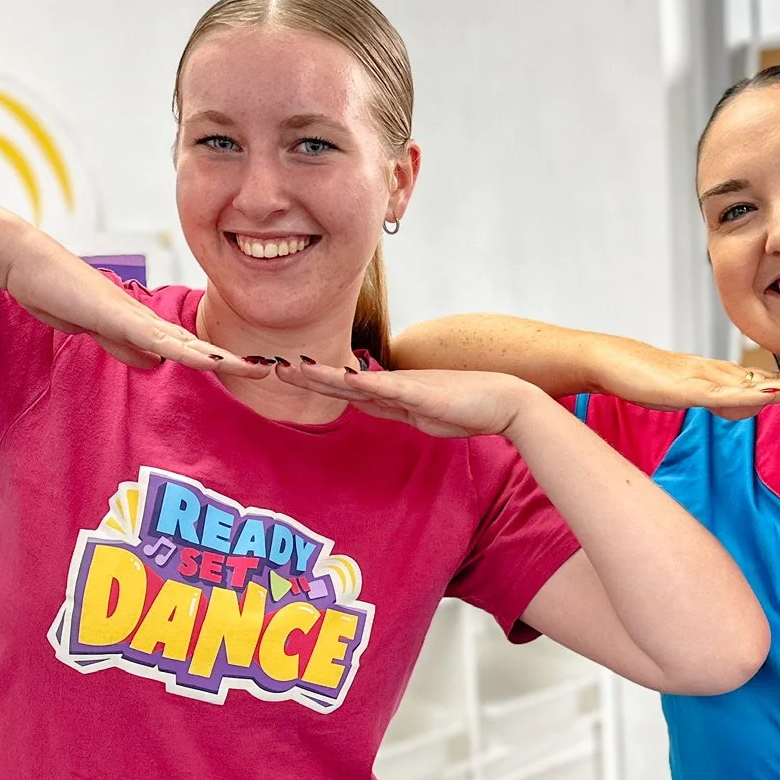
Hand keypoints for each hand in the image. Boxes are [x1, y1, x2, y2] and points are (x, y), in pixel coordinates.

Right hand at [0, 227, 259, 376]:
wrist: (26, 263)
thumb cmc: (55, 292)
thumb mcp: (94, 329)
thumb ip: (123, 346)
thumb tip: (154, 365)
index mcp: (139, 326)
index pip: (185, 348)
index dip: (215, 360)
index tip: (244, 372)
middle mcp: (144, 319)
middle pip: (195, 345)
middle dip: (230, 360)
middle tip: (267, 369)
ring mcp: (133, 317)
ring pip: (185, 343)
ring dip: (219, 358)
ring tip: (254, 369)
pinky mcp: (118, 316)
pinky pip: (157, 339)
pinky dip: (184, 352)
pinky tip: (208, 361)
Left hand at [276, 360, 533, 437]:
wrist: (506, 403)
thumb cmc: (469, 408)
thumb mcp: (422, 414)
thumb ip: (395, 408)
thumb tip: (367, 401)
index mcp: (394, 393)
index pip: (347, 387)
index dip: (317, 379)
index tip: (288, 371)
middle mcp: (395, 386)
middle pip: (343, 380)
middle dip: (308, 374)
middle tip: (273, 366)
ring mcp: (408, 388)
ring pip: (358, 381)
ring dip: (326, 375)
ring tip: (295, 367)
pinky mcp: (424, 395)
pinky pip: (390, 389)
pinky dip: (366, 383)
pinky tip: (345, 377)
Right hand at [593, 338, 779, 418]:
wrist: (606, 359)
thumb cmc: (643, 376)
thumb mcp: (687, 393)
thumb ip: (714, 397)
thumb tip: (740, 405)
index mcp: (721, 376)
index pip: (768, 381)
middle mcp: (718, 373)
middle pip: (771, 379)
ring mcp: (703, 379)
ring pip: (754, 384)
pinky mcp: (685, 388)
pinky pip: (721, 393)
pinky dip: (748, 394)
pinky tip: (768, 395)